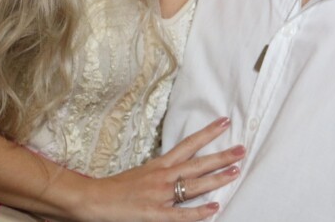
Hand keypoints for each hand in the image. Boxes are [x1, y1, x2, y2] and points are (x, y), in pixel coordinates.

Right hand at [77, 118, 242, 221]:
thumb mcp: (141, 173)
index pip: (189, 144)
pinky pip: (182, 214)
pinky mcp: (155, 214)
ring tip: (236, 171)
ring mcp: (161, 194)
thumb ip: (161, 171)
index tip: (225, 122)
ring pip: (195, 184)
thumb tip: (179, 168)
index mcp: (160, 164)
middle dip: (222, 155)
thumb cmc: (115, 189)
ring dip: (217, 178)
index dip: (208, 133)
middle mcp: (163, 176)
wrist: (93, 199)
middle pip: (198, 162)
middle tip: (242, 148)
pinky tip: (215, 207)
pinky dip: (199, 212)